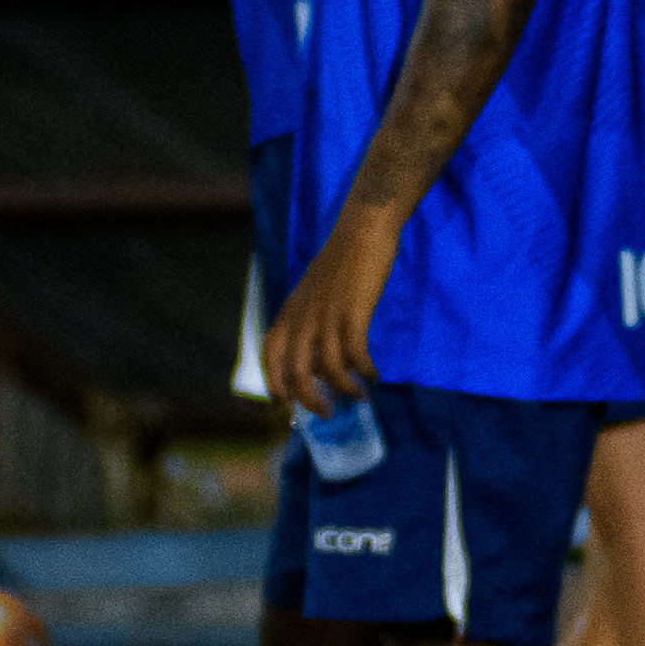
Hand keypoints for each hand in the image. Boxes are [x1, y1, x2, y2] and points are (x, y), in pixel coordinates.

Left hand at [264, 212, 400, 419]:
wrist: (361, 232)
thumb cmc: (341, 262)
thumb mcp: (314, 295)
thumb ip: (310, 325)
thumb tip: (319, 362)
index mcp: (290, 312)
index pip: (270, 356)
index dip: (275, 385)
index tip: (287, 406)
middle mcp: (303, 318)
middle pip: (296, 372)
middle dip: (309, 400)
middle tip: (326, 413)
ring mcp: (327, 317)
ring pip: (328, 368)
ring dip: (344, 388)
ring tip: (358, 395)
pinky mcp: (354, 314)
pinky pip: (355, 354)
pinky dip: (364, 370)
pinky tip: (373, 375)